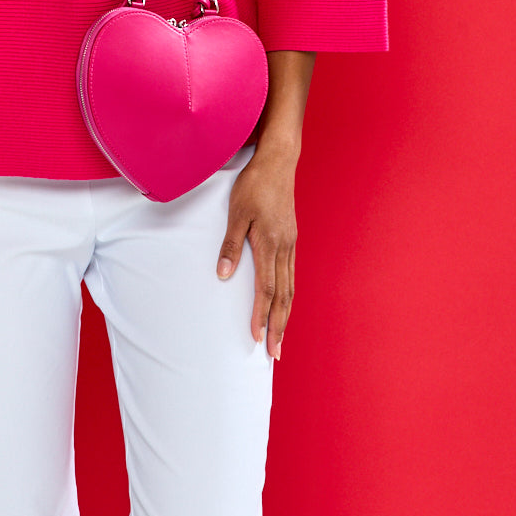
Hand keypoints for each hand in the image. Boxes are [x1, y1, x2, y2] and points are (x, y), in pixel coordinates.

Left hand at [216, 150, 296, 358]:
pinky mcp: (291, 238)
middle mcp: (284, 248)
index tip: (256, 338)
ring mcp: (290, 244)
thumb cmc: (254, 184)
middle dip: (278, 326)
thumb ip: (230, 245)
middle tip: (274, 354)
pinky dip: (289, 295)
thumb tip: (223, 275)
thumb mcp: (236, 212)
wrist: (278, 162)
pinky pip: (292, 274)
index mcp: (269, 244)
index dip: (261, 315)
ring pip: (290, 287)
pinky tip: (284, 303)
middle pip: (283, 296)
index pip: (266, 289)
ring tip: (281, 337)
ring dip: (286, 314)